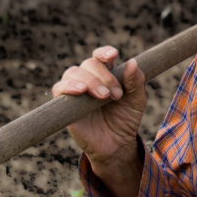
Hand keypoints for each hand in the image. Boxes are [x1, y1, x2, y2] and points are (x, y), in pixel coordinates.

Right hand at [52, 47, 146, 168]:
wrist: (116, 144)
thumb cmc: (126, 119)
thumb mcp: (137, 100)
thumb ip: (136, 82)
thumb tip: (132, 62)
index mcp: (107, 75)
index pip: (101, 57)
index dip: (104, 52)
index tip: (113, 55)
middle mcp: (90, 80)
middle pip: (89, 64)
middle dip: (104, 76)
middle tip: (115, 94)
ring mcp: (76, 91)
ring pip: (73, 72)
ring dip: (90, 81)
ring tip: (103, 96)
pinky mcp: (64, 105)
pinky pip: (59, 88)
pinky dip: (69, 86)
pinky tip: (81, 91)